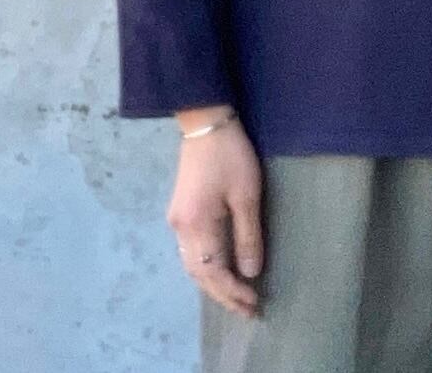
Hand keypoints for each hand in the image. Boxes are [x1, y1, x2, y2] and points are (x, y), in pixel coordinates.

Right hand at [166, 105, 265, 317]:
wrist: (205, 123)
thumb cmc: (230, 155)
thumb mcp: (246, 194)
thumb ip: (247, 235)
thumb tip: (250, 272)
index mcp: (197, 225)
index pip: (214, 272)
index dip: (233, 292)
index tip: (254, 304)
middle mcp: (180, 228)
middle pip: (199, 273)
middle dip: (222, 295)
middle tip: (247, 310)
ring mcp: (177, 219)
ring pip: (192, 264)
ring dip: (213, 283)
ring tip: (236, 295)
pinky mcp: (180, 210)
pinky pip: (191, 251)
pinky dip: (206, 267)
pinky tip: (220, 269)